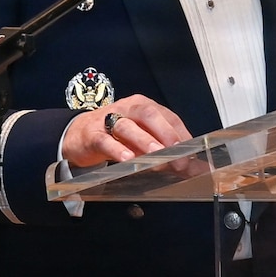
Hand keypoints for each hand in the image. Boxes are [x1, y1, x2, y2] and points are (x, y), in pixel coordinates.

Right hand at [63, 95, 189, 167]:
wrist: (78, 136)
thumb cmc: (118, 138)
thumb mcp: (145, 144)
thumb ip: (169, 154)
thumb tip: (197, 169)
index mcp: (146, 107)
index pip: (169, 117)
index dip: (182, 134)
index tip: (192, 153)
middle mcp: (128, 108)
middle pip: (149, 115)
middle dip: (167, 135)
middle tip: (178, 157)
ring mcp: (108, 120)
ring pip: (128, 126)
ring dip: (144, 141)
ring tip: (156, 154)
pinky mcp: (92, 135)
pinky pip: (105, 140)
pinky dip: (117, 149)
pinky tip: (127, 158)